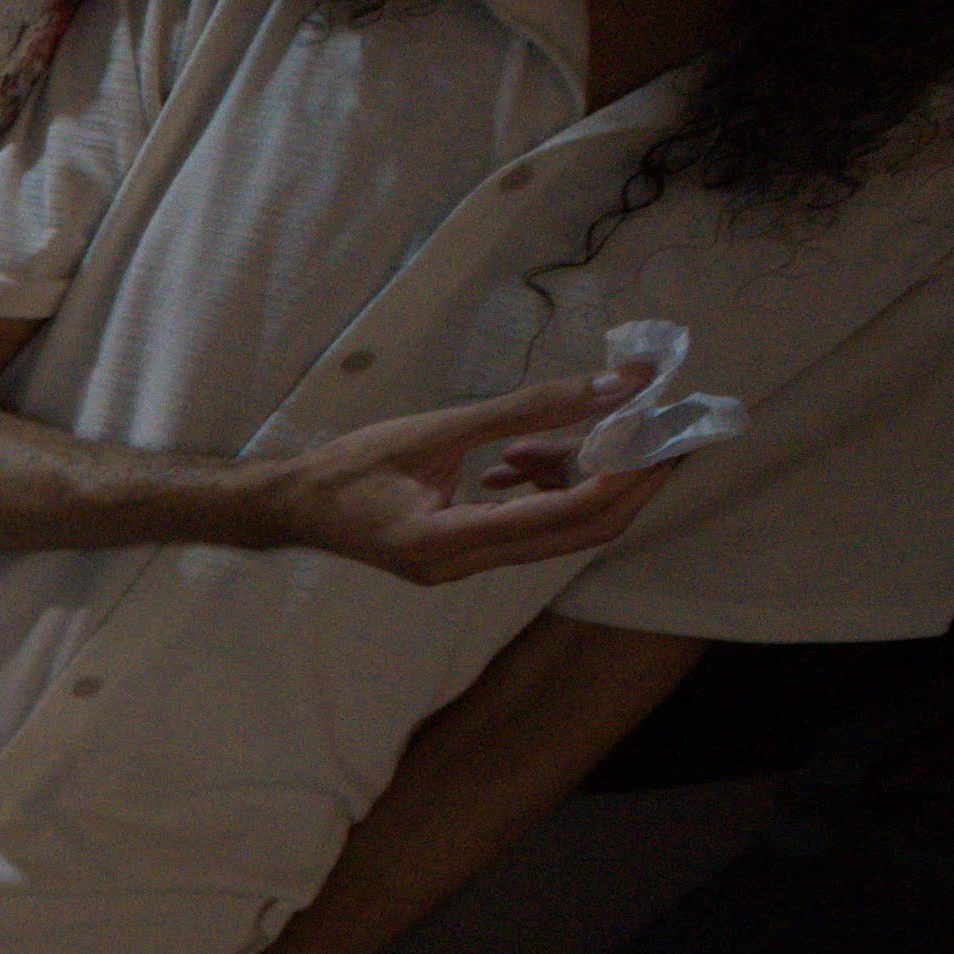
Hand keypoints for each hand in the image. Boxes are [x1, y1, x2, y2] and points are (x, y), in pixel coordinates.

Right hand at [248, 371, 670, 586]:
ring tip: (566, 433)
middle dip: (628, 485)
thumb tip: (614, 385)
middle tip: (661, 436)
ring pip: (555, 531)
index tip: (659, 435)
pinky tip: (519, 459)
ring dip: (579, 481)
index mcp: (446, 541)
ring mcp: (464, 569)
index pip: (562, 517)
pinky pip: (527, 529)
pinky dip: (543, 490)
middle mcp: (462, 567)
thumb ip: (526, 408)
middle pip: (577, 534)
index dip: (623, 478)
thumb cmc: (348, 467)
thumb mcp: (435, 428)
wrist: (291, 507)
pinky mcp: (463, 557)